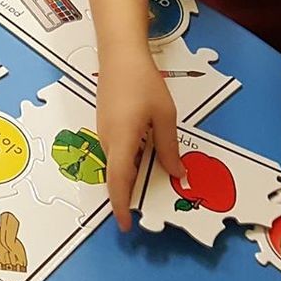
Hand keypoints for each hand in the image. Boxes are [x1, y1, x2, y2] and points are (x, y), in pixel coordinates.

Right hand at [96, 46, 184, 230]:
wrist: (119, 54)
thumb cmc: (143, 82)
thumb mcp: (164, 115)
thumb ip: (168, 147)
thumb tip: (177, 175)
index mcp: (122, 140)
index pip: (119, 180)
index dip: (121, 205)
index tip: (126, 225)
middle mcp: (108, 140)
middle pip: (117, 175)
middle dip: (128, 196)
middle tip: (145, 210)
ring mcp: (104, 132)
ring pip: (116, 163)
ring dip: (130, 178)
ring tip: (149, 186)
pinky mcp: (105, 124)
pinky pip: (116, 152)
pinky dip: (128, 163)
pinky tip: (144, 158)